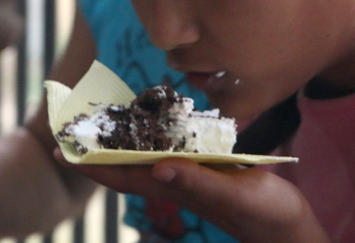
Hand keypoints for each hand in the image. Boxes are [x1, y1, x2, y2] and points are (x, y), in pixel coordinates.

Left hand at [56, 149, 330, 242]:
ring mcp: (192, 180)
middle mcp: (178, 184)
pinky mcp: (210, 174)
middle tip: (74, 129)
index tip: (63, 150)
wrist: (291, 232)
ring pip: (147, 160)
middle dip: (100, 150)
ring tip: (104, 123)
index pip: (124, 176)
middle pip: (128, 167)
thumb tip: (157, 168)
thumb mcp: (233, 195)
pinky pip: (173, 154)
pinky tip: (157, 127)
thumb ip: (197, 182)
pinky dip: (157, 140)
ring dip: (124, 144)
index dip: (93, 164)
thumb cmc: (267, 216)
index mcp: (177, 188)